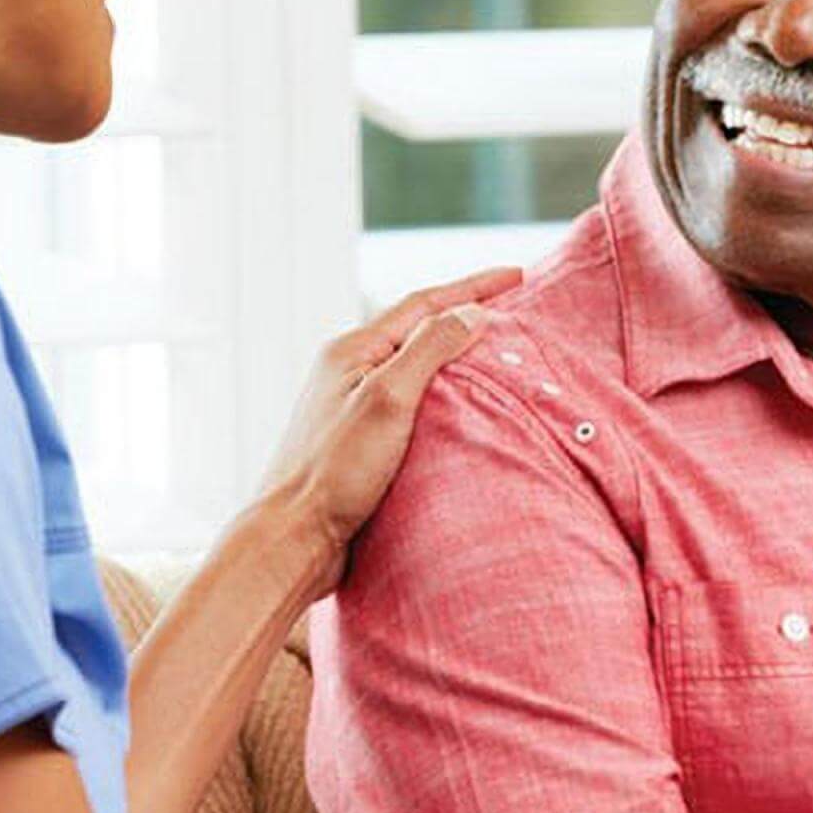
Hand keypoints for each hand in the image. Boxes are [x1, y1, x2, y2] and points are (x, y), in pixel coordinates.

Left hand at [264, 266, 522, 597]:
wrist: (294, 537)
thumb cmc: (335, 471)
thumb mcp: (388, 400)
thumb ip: (429, 350)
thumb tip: (471, 313)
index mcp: (352, 351)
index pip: (424, 304)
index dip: (473, 287)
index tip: (518, 275)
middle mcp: (349, 371)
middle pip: (417, 329)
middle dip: (464, 313)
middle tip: (511, 305)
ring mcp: (352, 406)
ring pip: (413, 366)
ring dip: (453, 353)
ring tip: (493, 350)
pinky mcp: (359, 442)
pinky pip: (409, 401)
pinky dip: (441, 393)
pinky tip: (460, 407)